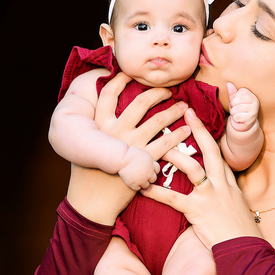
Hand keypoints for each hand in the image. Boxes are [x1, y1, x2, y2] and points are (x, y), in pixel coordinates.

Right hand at [67, 71, 192, 224]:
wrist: (93, 200)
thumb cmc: (89, 173)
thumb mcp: (86, 144)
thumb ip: (97, 126)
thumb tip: (105, 106)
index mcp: (98, 125)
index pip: (108, 94)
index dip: (120, 80)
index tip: (131, 74)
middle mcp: (114, 131)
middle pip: (140, 103)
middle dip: (157, 93)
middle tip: (169, 90)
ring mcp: (130, 145)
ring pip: (157, 121)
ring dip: (173, 111)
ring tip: (184, 107)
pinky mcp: (143, 161)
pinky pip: (166, 144)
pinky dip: (179, 135)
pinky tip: (187, 130)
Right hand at [119, 145, 157, 189]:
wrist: (121, 158)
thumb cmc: (128, 153)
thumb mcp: (142, 153)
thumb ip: (147, 160)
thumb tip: (149, 165)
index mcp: (151, 163)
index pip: (157, 170)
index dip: (152, 170)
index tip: (146, 170)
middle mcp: (149, 172)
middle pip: (153, 179)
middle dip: (148, 178)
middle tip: (141, 176)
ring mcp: (142, 179)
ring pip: (146, 185)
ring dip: (142, 183)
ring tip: (135, 179)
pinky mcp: (135, 184)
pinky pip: (138, 188)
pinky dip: (135, 186)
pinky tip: (131, 181)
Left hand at [140, 108, 261, 248]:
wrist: (244, 248)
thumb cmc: (240, 230)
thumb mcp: (237, 206)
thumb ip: (225, 192)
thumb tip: (214, 185)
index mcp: (229, 182)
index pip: (218, 153)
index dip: (207, 134)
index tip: (196, 119)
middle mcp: (221, 184)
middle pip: (210, 150)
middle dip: (197, 130)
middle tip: (184, 113)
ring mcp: (210, 196)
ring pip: (192, 168)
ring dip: (175, 155)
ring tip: (159, 145)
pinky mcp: (198, 211)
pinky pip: (174, 199)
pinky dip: (157, 192)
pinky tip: (143, 187)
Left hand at [226, 83, 259, 132]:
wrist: (245, 123)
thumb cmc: (239, 110)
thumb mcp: (234, 101)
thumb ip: (232, 93)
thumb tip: (229, 83)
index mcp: (250, 94)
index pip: (236, 94)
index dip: (233, 100)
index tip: (237, 104)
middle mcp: (254, 100)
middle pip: (235, 102)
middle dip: (233, 107)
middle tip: (237, 110)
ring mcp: (254, 109)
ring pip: (236, 109)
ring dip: (234, 114)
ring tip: (238, 114)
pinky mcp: (252, 118)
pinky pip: (238, 117)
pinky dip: (236, 119)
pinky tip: (240, 120)